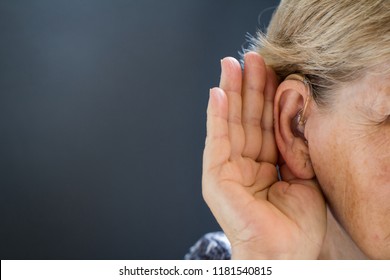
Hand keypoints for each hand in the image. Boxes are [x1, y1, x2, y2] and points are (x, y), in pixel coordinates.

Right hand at [202, 52, 326, 258]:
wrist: (283, 255)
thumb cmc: (296, 224)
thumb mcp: (304, 174)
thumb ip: (295, 146)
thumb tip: (295, 113)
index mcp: (265, 164)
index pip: (266, 123)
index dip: (268, 96)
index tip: (271, 69)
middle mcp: (244, 163)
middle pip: (246, 118)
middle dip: (248, 87)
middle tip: (250, 56)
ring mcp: (227, 168)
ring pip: (230, 123)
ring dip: (231, 93)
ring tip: (231, 64)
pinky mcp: (215, 176)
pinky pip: (216, 141)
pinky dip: (215, 117)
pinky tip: (216, 93)